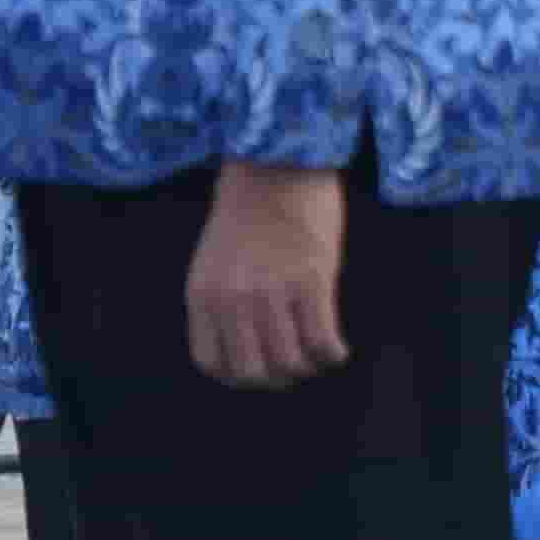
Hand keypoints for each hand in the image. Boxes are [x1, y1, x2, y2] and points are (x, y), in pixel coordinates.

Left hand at [185, 160, 347, 388]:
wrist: (277, 162)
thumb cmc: (248, 208)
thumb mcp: (216, 258)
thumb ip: (223, 300)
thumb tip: (248, 346)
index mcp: (203, 292)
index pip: (210, 362)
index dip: (237, 375)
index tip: (259, 366)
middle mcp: (233, 298)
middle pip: (253, 372)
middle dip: (276, 377)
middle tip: (293, 362)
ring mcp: (271, 292)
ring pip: (291, 363)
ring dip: (307, 365)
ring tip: (316, 349)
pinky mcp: (311, 282)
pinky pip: (323, 344)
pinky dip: (333, 353)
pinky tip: (337, 344)